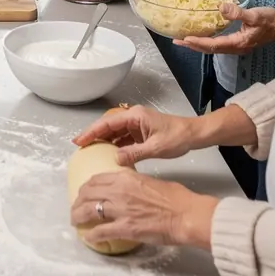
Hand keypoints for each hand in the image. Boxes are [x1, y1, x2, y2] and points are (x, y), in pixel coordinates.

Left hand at [71, 170, 217, 249]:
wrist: (186, 214)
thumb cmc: (175, 198)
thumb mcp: (149, 181)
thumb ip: (133, 183)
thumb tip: (128, 189)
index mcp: (124, 177)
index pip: (96, 179)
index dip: (86, 187)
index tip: (84, 192)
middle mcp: (118, 191)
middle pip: (87, 193)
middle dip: (77, 201)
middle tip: (76, 208)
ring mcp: (120, 210)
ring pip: (87, 210)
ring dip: (77, 216)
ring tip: (75, 221)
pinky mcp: (125, 228)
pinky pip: (100, 232)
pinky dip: (92, 235)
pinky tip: (88, 238)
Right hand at [73, 104, 203, 165]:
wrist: (194, 135)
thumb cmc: (177, 137)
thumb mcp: (156, 147)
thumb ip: (134, 153)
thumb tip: (115, 159)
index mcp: (134, 116)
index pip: (107, 123)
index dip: (92, 132)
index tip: (79, 140)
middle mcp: (132, 117)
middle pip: (108, 126)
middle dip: (94, 135)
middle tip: (80, 146)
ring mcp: (136, 124)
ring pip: (114, 132)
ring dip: (103, 141)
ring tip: (90, 151)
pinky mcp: (140, 132)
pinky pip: (123, 137)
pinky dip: (115, 145)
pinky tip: (109, 154)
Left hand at [177, 4, 274, 53]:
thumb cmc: (271, 20)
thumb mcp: (255, 15)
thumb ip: (238, 13)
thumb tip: (220, 8)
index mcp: (238, 43)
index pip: (213, 45)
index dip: (198, 42)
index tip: (184, 38)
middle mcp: (236, 48)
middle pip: (210, 49)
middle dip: (193, 45)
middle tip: (177, 41)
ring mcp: (237, 46)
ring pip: (213, 48)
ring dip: (198, 44)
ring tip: (184, 40)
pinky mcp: (239, 42)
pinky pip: (218, 44)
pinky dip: (207, 41)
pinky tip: (201, 36)